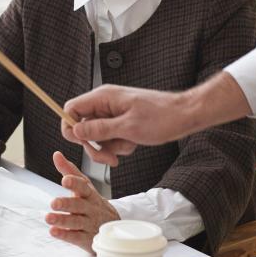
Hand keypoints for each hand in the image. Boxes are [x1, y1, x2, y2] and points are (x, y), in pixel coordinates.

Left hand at [44, 151, 118, 251]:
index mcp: (89, 194)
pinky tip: (54, 231)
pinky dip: (65, 235)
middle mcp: (90, 209)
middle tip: (54, 203)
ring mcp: (89, 224)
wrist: (113, 225)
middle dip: (66, 204)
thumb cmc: (93, 203)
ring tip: (48, 218)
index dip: (74, 183)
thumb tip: (56, 154)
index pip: (83, 187)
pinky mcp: (87, 239)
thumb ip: (70, 171)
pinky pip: (76, 238)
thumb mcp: (85, 186)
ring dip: (62, 220)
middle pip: (79, 206)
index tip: (65, 180)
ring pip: (76, 222)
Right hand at [62, 72, 251, 165]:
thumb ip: (99, 129)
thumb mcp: (127, 127)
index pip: (71, 109)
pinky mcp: (122, 122)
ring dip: (110, 147)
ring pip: (98, 136)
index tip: (82, 144)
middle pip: (83, 126)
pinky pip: (111, 138)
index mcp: (103, 97)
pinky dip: (121, 145)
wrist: (185, 115)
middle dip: (94, 146)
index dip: (70, 127)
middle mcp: (105, 103)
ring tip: (129, 145)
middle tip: (108, 159)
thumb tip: (75, 130)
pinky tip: (134, 143)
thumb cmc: (161, 117)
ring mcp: (114, 113)